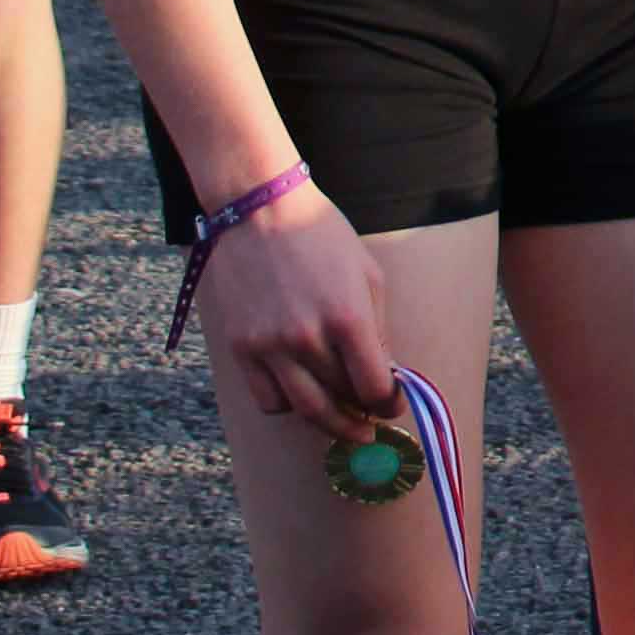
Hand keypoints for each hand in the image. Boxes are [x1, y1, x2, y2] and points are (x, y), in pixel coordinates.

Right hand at [201, 182, 396, 441]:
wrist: (258, 209)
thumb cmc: (321, 235)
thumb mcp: (367, 274)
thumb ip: (377, 329)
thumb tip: (386, 376)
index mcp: (348, 318)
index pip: (375, 387)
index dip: (389, 404)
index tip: (393, 406)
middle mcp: (308, 338)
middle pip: (340, 403)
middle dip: (361, 419)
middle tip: (370, 425)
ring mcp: (270, 346)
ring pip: (303, 411)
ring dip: (327, 422)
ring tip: (341, 419)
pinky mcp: (241, 348)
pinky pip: (267, 399)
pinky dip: (288, 405)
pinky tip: (302, 393)